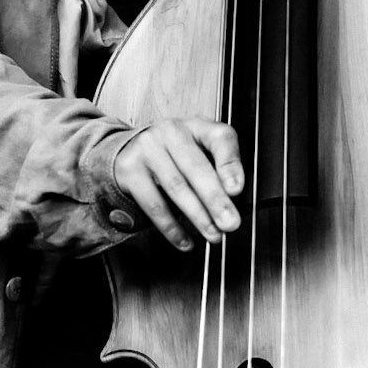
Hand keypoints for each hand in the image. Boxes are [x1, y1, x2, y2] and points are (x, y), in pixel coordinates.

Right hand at [112, 118, 245, 250]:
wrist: (130, 150)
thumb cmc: (175, 155)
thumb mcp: (199, 152)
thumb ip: (218, 171)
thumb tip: (233, 204)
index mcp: (197, 126)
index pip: (220, 137)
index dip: (230, 164)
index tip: (237, 189)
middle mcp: (172, 132)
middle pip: (196, 167)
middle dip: (216, 200)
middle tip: (230, 223)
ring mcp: (148, 148)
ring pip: (176, 187)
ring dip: (198, 216)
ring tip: (213, 235)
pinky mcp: (130, 169)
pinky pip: (154, 203)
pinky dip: (171, 227)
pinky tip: (185, 240)